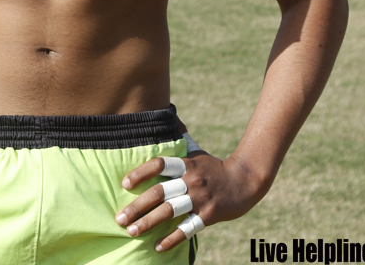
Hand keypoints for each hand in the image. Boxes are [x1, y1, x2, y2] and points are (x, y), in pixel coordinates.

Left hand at [115, 152, 265, 251]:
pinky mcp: (208, 215)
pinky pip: (187, 229)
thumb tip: (170, 117)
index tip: (124, 184)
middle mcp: (191, 180)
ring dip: (148, 223)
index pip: (159, 165)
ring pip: (169, 211)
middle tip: (119, 218)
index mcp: (186, 164)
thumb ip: (181, 139)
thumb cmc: (215, 167)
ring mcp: (200, 199)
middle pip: (159, 192)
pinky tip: (157, 247)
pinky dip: (172, 239)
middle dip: (137, 206)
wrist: (245, 182)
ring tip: (132, 231)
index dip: (141, 173)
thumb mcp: (198, 151)